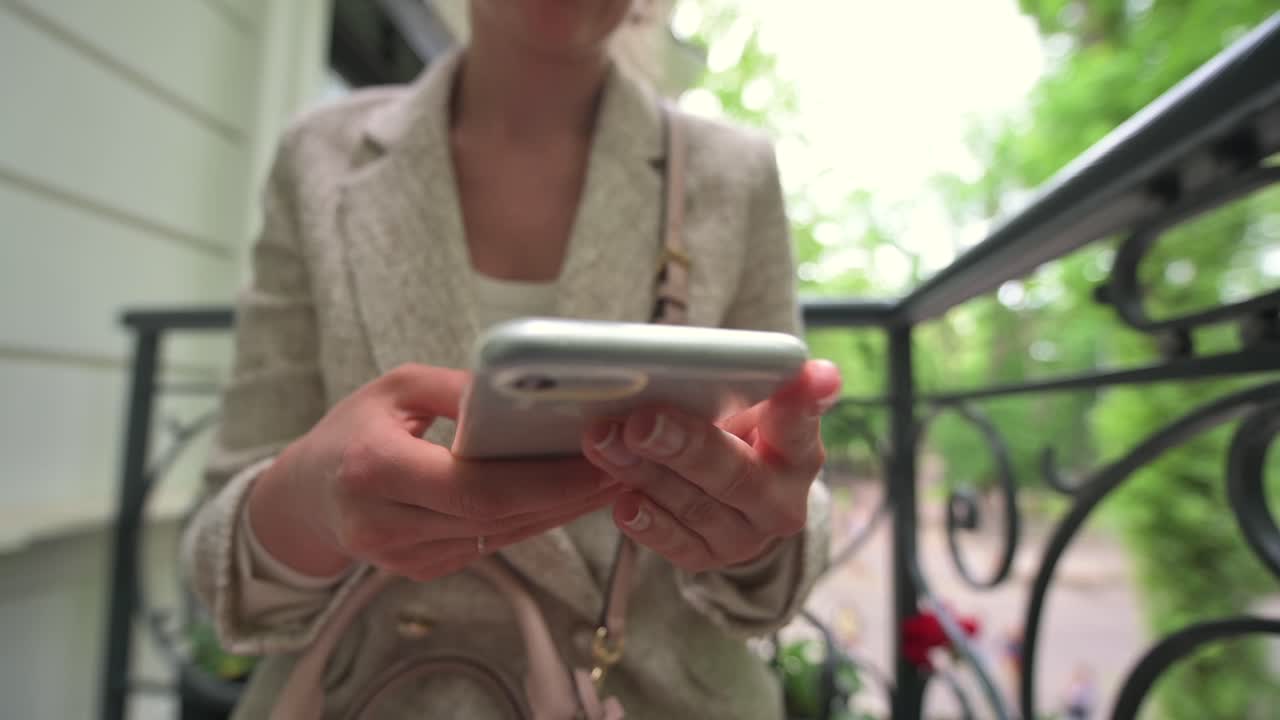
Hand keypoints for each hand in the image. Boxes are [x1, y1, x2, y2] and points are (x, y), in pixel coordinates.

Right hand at [249, 364, 618, 580]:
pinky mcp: (424, 570)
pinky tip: (569, 497)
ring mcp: (405, 558)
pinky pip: (493, 545)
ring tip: (612, 478)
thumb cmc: (351, 430)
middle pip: (500, 519)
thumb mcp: (395, 390)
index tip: (598, 459)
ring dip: (563, 510)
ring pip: (504, 537)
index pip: (478, 488)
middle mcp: (387, 524)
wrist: (305, 496)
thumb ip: (459, 390)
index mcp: (375, 470)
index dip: (544, 481)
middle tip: (626, 467)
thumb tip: (529, 391)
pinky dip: (534, 519)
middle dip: (570, 496)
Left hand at [581, 359, 840, 571]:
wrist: (729, 496)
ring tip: (605, 444)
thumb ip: (729, 384)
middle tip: (640, 423)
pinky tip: (624, 503)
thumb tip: (679, 356)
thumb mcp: (739, 404)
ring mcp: (750, 533)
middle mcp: (783, 496)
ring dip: (646, 475)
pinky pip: (680, 545)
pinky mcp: (714, 557)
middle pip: (737, 473)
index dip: (806, 398)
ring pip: (698, 507)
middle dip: (685, 446)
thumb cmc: (730, 430)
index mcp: (797, 445)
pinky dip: (650, 524)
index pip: (802, 419)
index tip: (814, 375)